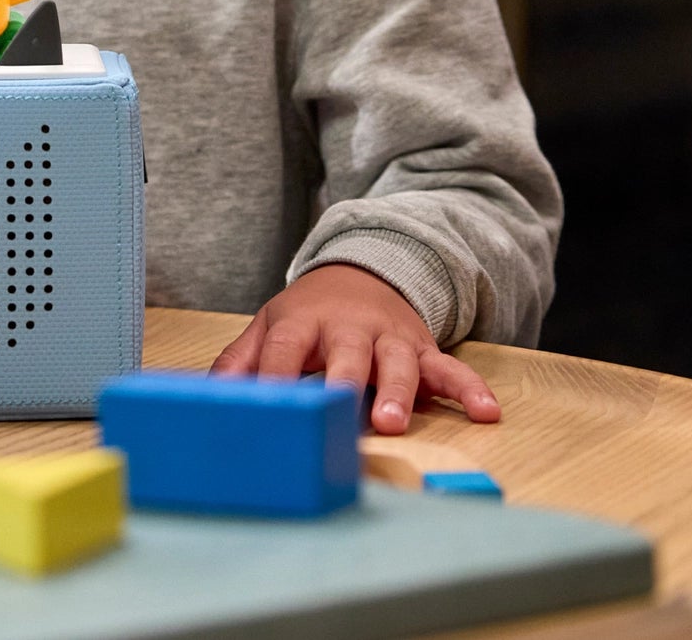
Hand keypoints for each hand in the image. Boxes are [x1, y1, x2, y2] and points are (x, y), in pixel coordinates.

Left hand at [209, 263, 499, 434]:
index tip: (269, 408)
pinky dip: (469, 389)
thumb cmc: (307, 314)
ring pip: (397, 362)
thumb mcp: (268, 327)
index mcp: (302, 323)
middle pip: (346, 353)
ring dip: (397, 390)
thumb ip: (240, 362)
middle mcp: (347, 327)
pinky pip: (449, 368)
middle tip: (340, 409)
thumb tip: (204, 398)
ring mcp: (388, 337)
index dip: (277, 377)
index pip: (285, 349)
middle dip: (344, 382)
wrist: (361, 271)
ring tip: (393, 420)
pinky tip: (487, 412)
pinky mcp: (421, 348)